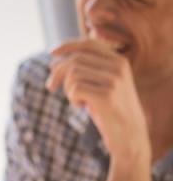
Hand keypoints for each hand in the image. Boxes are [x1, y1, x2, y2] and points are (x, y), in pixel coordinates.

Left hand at [47, 38, 148, 163]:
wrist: (130, 136)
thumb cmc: (110, 110)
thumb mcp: (100, 85)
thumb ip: (85, 70)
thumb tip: (54, 60)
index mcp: (119, 61)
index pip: (89, 44)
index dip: (68, 46)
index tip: (51, 53)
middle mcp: (118, 67)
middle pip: (75, 59)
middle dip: (57, 72)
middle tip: (50, 87)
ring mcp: (114, 80)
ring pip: (73, 74)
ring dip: (67, 89)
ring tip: (77, 100)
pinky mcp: (107, 95)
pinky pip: (75, 89)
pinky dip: (72, 98)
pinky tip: (82, 106)